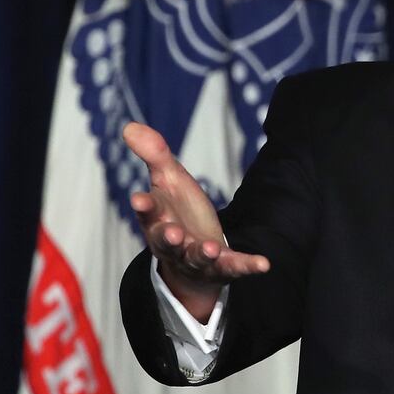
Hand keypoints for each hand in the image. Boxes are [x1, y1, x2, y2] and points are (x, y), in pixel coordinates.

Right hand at [123, 121, 269, 318]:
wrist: (193, 254)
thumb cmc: (178, 212)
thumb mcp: (169, 180)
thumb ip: (154, 155)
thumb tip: (130, 126)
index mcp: (158, 219)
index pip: (148, 212)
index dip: (144, 206)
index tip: (139, 199)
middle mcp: (174, 243)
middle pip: (167, 242)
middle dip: (170, 238)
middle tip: (174, 234)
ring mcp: (197, 258)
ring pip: (196, 258)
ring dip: (203, 253)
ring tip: (209, 248)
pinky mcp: (222, 267)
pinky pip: (234, 267)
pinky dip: (247, 266)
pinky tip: (264, 264)